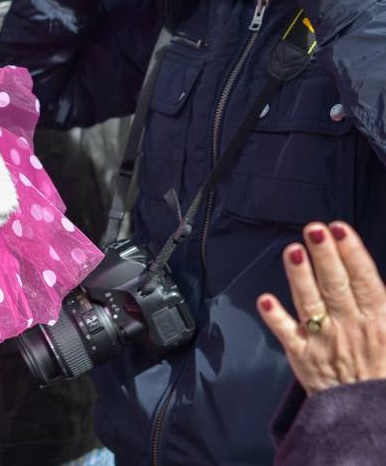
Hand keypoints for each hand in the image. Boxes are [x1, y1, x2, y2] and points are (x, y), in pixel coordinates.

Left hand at [258, 221, 385, 394]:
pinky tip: (265, 300)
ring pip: (310, 303)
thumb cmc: (380, 367)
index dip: (352, 253)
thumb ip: (381, 303)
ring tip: (293, 250)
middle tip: (315, 229)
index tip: (339, 228)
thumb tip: (367, 273)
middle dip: (325, 256)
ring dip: (300, 276)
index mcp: (379, 320)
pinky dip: (276, 318)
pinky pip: (288, 334)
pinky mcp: (302, 355)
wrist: (366, 412)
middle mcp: (350, 327)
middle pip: (336, 286)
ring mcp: (324, 340)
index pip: (365, 280)